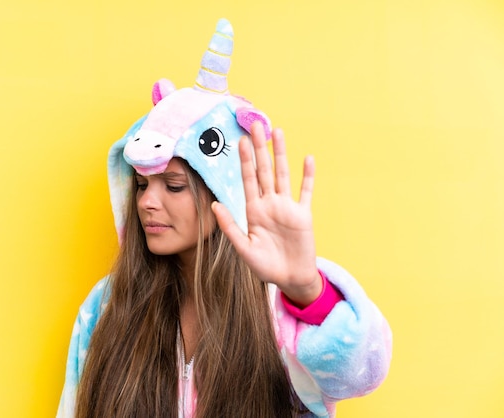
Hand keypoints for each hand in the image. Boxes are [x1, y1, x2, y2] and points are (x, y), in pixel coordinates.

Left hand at [211, 122, 321, 306]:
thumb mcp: (244, 249)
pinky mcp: (303, 215)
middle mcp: (270, 204)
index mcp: (253, 211)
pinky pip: (306, 192)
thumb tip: (214, 205)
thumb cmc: (265, 267)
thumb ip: (230, 226)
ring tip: (278, 132)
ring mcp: (287, 207)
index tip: (239, 140)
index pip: (248, 179)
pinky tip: (307, 159)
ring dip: (281, 154)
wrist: (290, 279)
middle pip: (264, 170)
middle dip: (260, 148)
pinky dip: (307, 176)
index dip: (244, 160)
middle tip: (255, 125)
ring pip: (283, 174)